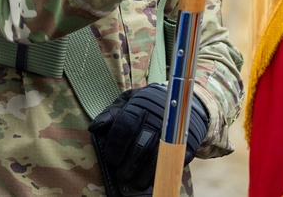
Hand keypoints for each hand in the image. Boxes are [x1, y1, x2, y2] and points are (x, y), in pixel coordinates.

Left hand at [88, 83, 209, 191]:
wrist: (183, 100)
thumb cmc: (149, 103)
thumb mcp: (129, 101)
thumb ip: (112, 114)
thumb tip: (94, 127)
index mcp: (140, 105)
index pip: (124, 127)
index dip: (116, 146)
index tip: (112, 159)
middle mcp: (157, 116)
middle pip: (140, 146)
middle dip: (129, 165)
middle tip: (123, 175)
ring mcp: (174, 129)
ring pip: (157, 156)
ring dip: (145, 174)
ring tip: (137, 181)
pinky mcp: (188, 140)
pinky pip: (174, 159)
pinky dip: (163, 171)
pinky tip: (154, 177)